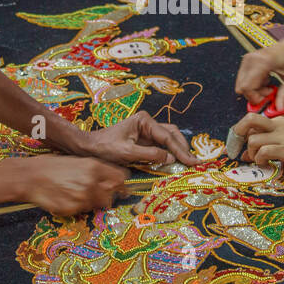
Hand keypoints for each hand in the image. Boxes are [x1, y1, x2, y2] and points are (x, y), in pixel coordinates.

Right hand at [22, 155, 128, 217]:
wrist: (30, 177)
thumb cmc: (52, 166)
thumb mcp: (77, 161)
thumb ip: (96, 170)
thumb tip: (111, 179)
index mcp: (94, 166)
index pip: (121, 178)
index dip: (121, 184)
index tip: (121, 187)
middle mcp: (91, 182)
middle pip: (111, 195)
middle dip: (107, 196)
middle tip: (98, 194)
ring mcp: (82, 197)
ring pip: (97, 205)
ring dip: (92, 202)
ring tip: (76, 193)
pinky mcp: (73, 209)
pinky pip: (83, 211)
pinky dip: (78, 207)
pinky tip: (67, 198)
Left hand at [83, 110, 197, 167]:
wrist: (90, 146)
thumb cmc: (105, 148)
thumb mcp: (127, 153)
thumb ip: (150, 155)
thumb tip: (170, 158)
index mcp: (144, 121)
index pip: (167, 137)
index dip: (180, 151)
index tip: (191, 162)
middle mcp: (147, 122)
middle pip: (172, 133)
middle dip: (183, 148)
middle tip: (194, 162)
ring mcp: (146, 130)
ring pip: (169, 138)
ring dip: (178, 149)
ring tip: (188, 161)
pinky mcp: (144, 139)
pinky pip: (161, 144)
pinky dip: (170, 152)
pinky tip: (176, 161)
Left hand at [232, 113, 283, 170]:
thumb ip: (273, 143)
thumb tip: (250, 154)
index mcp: (281, 121)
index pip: (254, 121)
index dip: (242, 133)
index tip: (240, 146)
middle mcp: (280, 125)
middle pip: (249, 120)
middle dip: (237, 133)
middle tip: (237, 149)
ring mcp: (283, 137)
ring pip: (253, 139)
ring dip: (251, 153)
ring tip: (258, 161)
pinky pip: (264, 151)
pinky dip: (260, 160)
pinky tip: (266, 165)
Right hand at [235, 38, 283, 110]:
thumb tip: (278, 109)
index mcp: (263, 62)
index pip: (247, 87)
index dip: (256, 98)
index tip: (269, 97)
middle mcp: (251, 59)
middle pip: (242, 87)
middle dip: (255, 95)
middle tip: (271, 91)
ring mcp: (247, 59)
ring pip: (242, 85)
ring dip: (255, 90)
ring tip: (270, 85)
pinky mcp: (246, 61)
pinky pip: (244, 80)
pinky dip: (254, 84)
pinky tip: (266, 79)